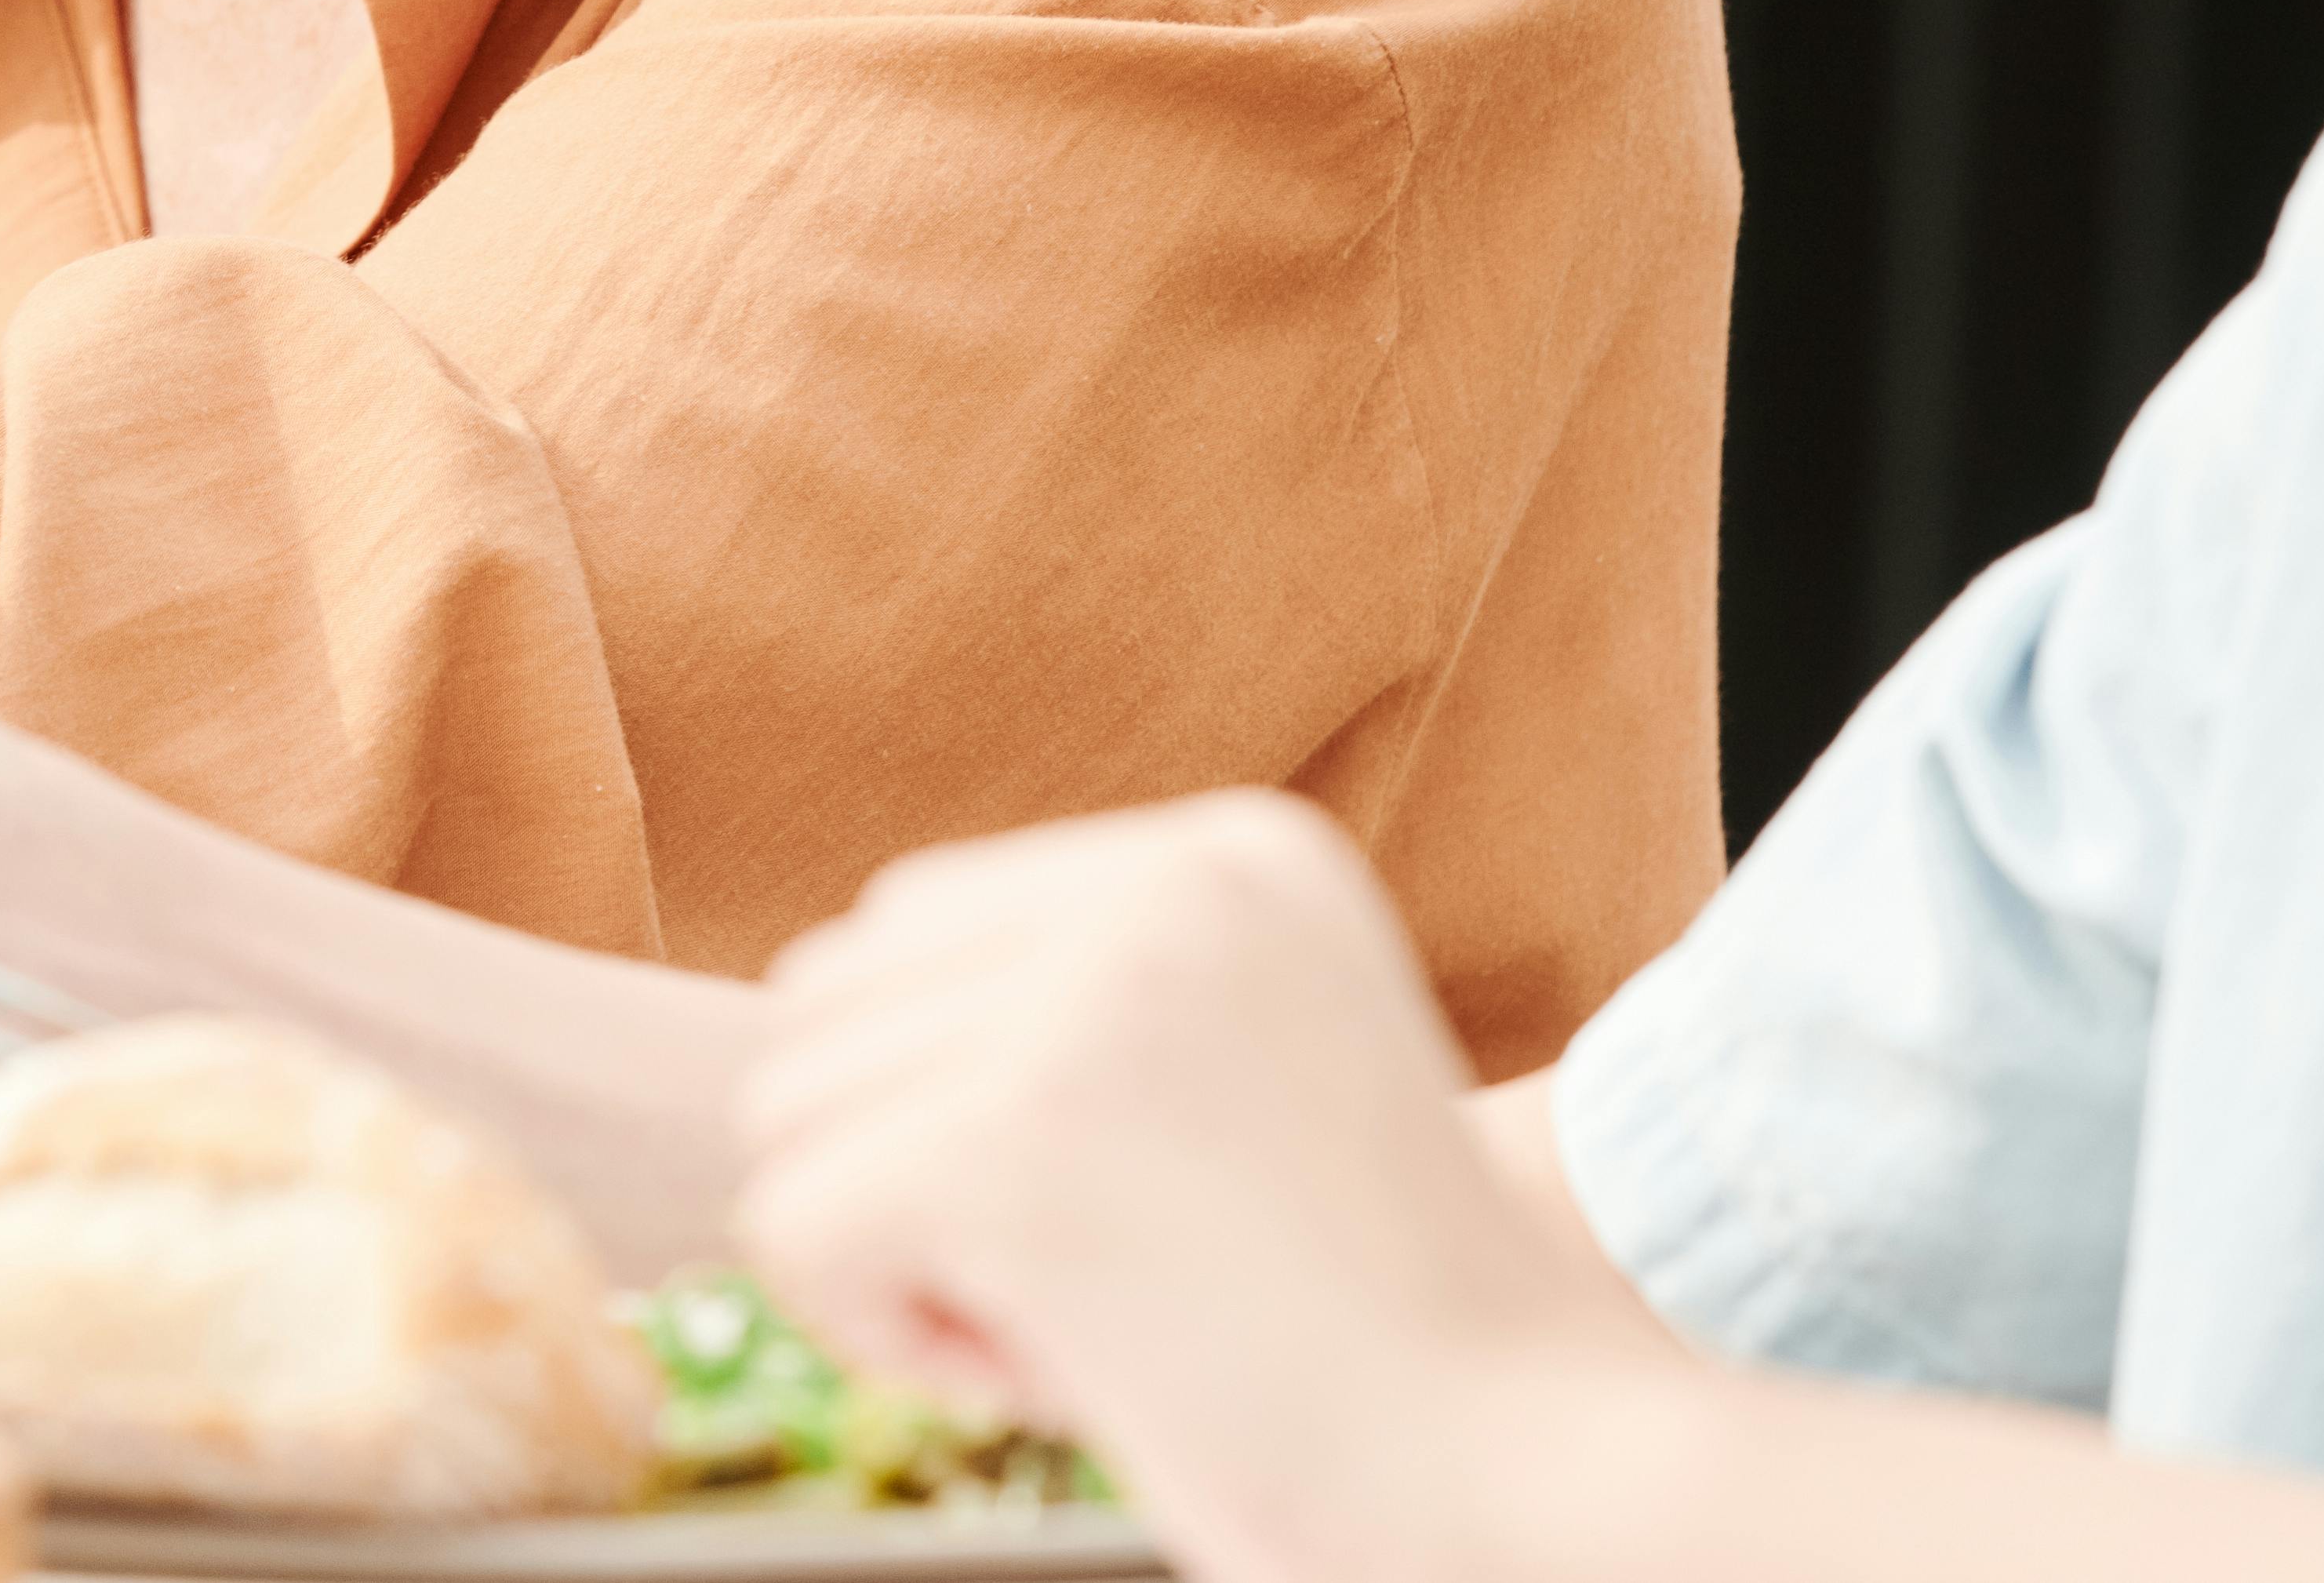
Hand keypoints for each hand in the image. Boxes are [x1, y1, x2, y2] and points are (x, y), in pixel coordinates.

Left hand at [741, 795, 1643, 1582]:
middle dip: (908, 1166)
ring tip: (1090, 1323)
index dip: (960, 1104)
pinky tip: (1048, 1376)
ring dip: (903, 1255)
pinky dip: (884, 1336)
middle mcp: (1166, 884)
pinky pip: (793, 1223)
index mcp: (1236, 852)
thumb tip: (821, 1000)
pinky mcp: (1013, 1142)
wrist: (1531, 1472)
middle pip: (833, 1001)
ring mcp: (1089, 1000)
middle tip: (1091, 1288)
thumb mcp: (1256, 1078)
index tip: (1124, 1216)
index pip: (920, 927)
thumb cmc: (1386, 1334)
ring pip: (794, 1110)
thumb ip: (1085, 1005)